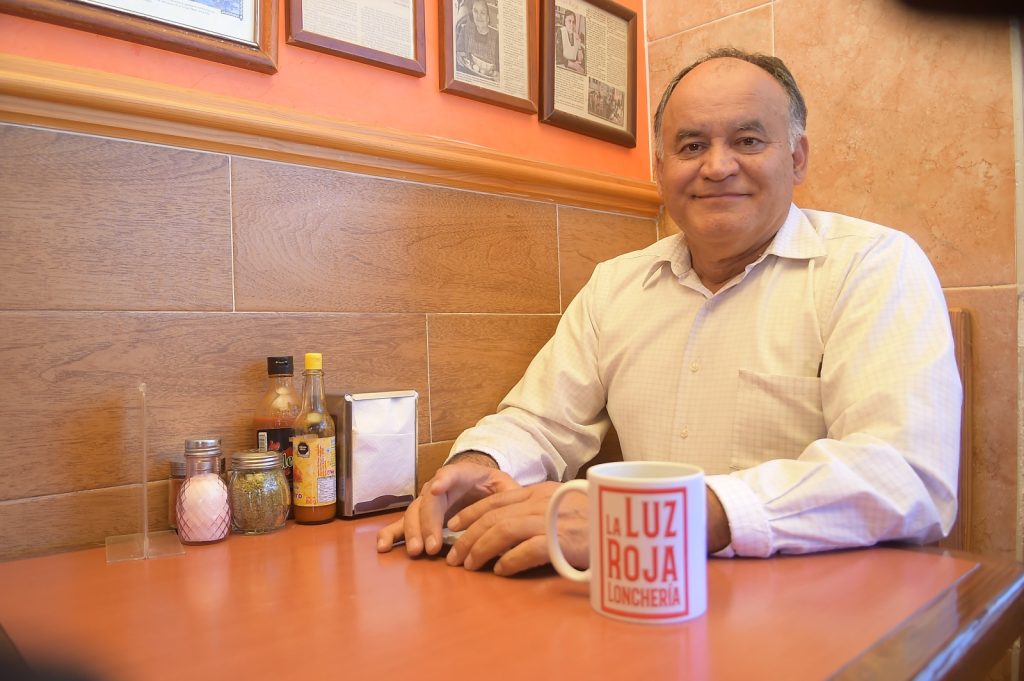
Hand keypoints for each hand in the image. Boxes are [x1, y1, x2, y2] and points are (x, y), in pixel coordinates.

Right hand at [376, 460, 517, 556]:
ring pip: (413, 514)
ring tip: (417, 552)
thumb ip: (510, 496)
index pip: (450, 473)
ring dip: (412, 533)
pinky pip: (401, 524)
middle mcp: (438, 486)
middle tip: (432, 547)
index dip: (443, 480)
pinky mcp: (420, 518)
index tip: (436, 488)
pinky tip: (384, 547)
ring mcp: (427, 502)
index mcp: (462, 474)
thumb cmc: (494, 487)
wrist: (480, 484)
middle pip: (429, 501)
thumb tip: (516, 510)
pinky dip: (391, 534)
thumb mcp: (506, 487)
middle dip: (428, 524)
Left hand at [445, 481, 588, 576]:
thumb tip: (511, 529)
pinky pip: (527, 550)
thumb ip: (539, 512)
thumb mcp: (564, 507)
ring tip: (469, 565)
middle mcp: (543, 502)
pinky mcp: (564, 541)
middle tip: (455, 557)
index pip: (497, 498)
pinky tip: (500, 570)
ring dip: (481, 548)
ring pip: (503, 530)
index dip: (472, 512)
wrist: (630, 527)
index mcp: (542, 492)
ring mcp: (553, 520)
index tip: (454, 526)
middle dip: (468, 536)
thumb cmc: (598, 521)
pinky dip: (510, 560)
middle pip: (494, 516)